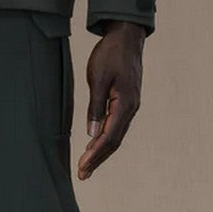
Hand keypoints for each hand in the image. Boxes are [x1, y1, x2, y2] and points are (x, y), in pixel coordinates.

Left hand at [76, 22, 145, 179]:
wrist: (126, 37)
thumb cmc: (110, 54)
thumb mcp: (98, 77)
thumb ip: (95, 106)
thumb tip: (92, 133)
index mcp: (125, 103)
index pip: (109, 136)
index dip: (95, 155)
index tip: (82, 167)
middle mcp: (131, 108)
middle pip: (114, 141)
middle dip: (97, 159)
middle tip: (82, 174)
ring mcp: (131, 105)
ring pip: (116, 135)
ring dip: (101, 151)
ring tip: (86, 165)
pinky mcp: (126, 101)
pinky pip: (116, 125)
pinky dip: (105, 138)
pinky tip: (95, 145)